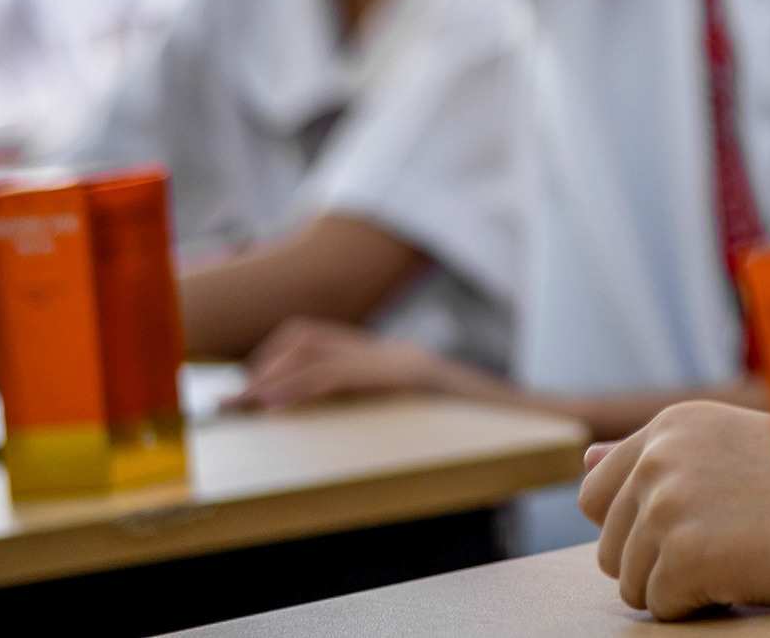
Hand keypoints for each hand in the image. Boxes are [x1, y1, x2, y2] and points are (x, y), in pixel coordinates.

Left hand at [229, 318, 487, 412]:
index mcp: (388, 362)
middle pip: (306, 336)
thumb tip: (324, 430)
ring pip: (316, 349)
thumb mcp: (414, 424)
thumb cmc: (478, 434)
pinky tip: (275, 406)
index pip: (315, 341)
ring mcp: (400, 360)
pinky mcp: (408, 377)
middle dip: (264, 366)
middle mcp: (391, 352)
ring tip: (250, 404)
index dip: (271, 363)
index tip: (242, 396)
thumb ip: (375, 417)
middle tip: (237, 404)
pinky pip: (341, 374)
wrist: (532, 423)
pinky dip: (300, 387)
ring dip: (274, 375)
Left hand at [580, 400, 769, 619]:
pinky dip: (701, 605)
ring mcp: (669, 505)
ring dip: (681, 585)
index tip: (686, 526)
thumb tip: (584, 460)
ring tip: (739, 554)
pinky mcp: (684, 555)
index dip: (633, 525)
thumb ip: (654, 456)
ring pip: (631, 584)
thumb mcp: (725, 447)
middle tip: (727, 540)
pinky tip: (744, 573)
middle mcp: (660, 457)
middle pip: (608, 547)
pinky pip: (661, 607)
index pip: (593, 494)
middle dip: (658, 560)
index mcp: (671, 424)